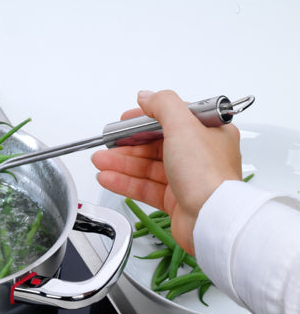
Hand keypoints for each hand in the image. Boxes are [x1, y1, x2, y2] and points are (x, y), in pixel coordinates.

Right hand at [92, 90, 241, 254]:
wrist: (212, 218)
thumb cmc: (208, 174)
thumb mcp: (184, 125)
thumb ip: (163, 105)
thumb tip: (147, 96)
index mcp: (208, 133)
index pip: (172, 120)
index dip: (144, 120)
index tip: (125, 121)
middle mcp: (199, 155)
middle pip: (155, 146)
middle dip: (126, 146)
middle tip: (106, 146)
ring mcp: (187, 179)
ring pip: (148, 168)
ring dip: (121, 164)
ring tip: (100, 162)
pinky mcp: (176, 201)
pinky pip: (145, 188)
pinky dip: (125, 182)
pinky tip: (109, 178)